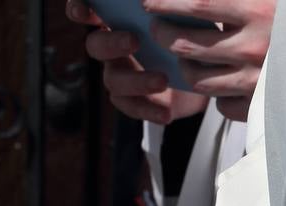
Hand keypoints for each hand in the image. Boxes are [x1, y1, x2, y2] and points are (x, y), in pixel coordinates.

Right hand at [66, 0, 207, 123]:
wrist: (206, 76)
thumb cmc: (188, 39)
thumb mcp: (180, 20)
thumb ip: (164, 8)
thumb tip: (162, 0)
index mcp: (118, 22)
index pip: (87, 11)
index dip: (79, 9)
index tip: (84, 13)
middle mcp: (113, 48)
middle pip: (96, 45)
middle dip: (112, 42)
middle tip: (134, 41)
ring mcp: (121, 75)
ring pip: (114, 80)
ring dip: (137, 81)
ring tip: (163, 81)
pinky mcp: (134, 100)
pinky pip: (131, 107)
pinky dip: (148, 110)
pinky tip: (166, 113)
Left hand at [145, 0, 274, 121]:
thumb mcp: (266, 1)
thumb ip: (230, 0)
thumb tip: (192, 4)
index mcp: (257, 13)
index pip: (197, 5)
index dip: (166, 3)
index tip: (149, 4)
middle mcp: (253, 48)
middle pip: (187, 46)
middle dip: (163, 35)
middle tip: (158, 29)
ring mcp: (256, 81)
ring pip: (198, 80)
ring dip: (186, 67)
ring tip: (187, 58)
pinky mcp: (261, 106)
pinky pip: (223, 106)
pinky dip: (218, 96)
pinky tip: (222, 82)